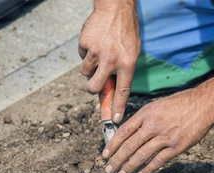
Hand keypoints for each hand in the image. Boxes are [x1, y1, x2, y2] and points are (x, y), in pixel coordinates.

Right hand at [78, 1, 139, 122]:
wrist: (115, 8)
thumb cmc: (126, 32)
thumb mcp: (132, 52)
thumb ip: (122, 71)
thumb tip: (111, 90)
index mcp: (127, 64)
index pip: (122, 92)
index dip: (117, 107)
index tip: (114, 119)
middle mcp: (112, 60)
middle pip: (94, 87)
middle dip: (92, 89)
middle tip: (94, 84)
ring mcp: (97, 52)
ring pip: (85, 72)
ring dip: (90, 67)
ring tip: (99, 53)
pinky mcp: (85, 43)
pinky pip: (81, 55)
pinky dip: (86, 52)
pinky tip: (95, 41)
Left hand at [102, 88, 213, 172]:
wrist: (204, 104)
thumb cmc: (182, 103)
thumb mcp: (158, 105)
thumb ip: (145, 118)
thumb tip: (131, 133)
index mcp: (146, 113)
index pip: (124, 131)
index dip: (113, 145)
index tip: (105, 154)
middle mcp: (153, 125)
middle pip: (130, 146)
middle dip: (117, 160)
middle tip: (108, 169)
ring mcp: (165, 137)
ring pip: (142, 155)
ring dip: (129, 167)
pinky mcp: (177, 146)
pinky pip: (158, 161)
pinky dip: (148, 169)